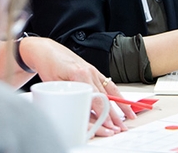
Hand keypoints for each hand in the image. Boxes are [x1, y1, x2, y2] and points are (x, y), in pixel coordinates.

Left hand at [19, 37, 135, 135]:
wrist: (47, 50)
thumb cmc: (49, 65)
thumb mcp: (53, 83)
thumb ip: (66, 97)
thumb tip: (75, 115)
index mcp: (80, 74)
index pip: (96, 98)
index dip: (103, 113)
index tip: (108, 125)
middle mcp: (89, 72)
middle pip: (106, 97)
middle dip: (115, 114)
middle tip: (121, 127)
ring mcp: (93, 71)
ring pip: (111, 90)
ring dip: (121, 105)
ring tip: (129, 116)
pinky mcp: (93, 71)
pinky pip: (109, 84)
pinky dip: (117, 94)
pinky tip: (123, 102)